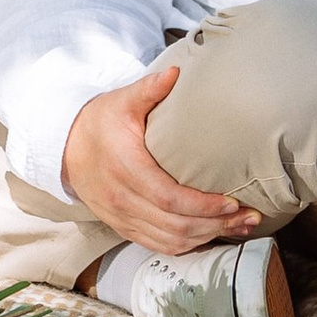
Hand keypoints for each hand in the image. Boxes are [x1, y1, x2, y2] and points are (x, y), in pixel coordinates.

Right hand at [61, 59, 259, 255]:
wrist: (67, 148)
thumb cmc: (100, 122)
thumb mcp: (122, 101)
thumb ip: (149, 89)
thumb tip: (176, 71)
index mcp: (126, 168)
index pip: (170, 198)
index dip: (203, 205)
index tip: (232, 201)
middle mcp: (123, 200)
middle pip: (175, 225)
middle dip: (216, 224)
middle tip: (249, 217)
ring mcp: (122, 217)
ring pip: (169, 240)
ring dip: (206, 238)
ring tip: (239, 227)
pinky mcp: (123, 227)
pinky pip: (158, 245)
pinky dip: (187, 245)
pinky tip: (211, 236)